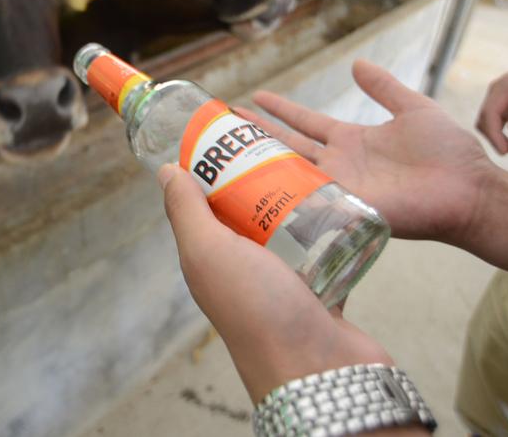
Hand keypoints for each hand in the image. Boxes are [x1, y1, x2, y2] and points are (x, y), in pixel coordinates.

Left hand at [158, 164, 392, 403]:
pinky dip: (329, 229)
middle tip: (279, 145)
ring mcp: (282, 282)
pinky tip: (342, 202)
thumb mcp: (208, 252)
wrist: (322, 372)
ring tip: (313, 166)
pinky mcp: (321, 289)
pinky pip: (323, 250)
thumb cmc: (257, 310)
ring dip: (298, 201)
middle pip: (248, 212)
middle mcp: (243, 270)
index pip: (204, 206)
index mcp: (210, 260)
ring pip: (287, 228)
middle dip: (260, 179)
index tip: (230, 135)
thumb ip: (186, 212)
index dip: (211, 171)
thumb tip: (166, 171)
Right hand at [236, 60, 507, 273]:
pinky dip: (278, 196)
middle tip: (225, 125)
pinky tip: (249, 193)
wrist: (466, 189)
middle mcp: (336, 164)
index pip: (304, 122)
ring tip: (226, 153)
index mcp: (350, 140)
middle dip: (255, 135)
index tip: (254, 97)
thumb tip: (357, 63)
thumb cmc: (446, 152)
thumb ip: (384, 88)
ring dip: (258, 163)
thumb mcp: (412, 109)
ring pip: (287, 171)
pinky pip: (304, 200)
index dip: (280, 109)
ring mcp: (336, 186)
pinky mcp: (342, 206)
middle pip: (286, 146)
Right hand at [476, 65, 507, 153]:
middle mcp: (496, 92)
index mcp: (504, 86)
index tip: (504, 152)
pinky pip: (498, 122)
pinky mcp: (506, 103)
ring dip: (501, 139)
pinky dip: (505, 135)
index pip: (489, 113)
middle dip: (497, 139)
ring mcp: (499, 97)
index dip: (494, 135)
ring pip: (488, 124)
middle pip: (484, 120)